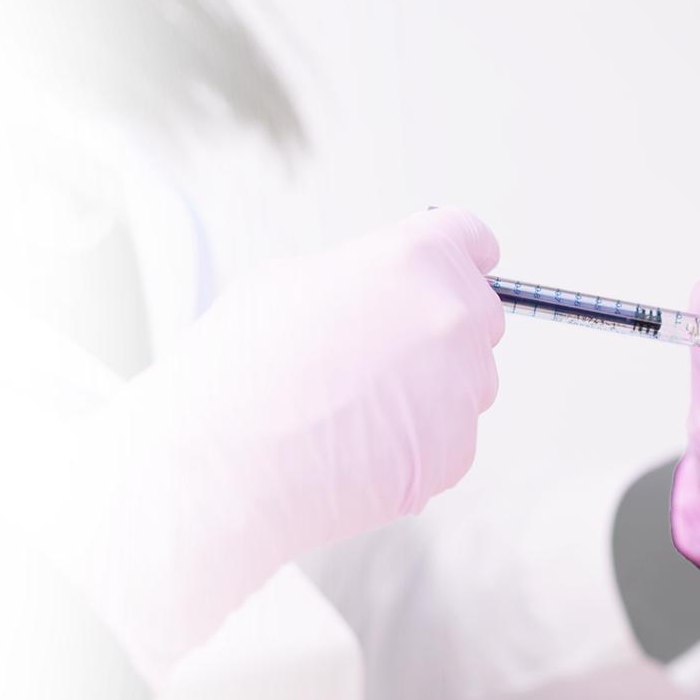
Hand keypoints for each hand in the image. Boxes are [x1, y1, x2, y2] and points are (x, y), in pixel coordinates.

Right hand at [54, 207, 504, 688]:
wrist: (220, 462)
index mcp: (412, 257)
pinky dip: (418, 447)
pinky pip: (452, 440)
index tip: (472, 264)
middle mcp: (451, 314)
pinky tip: (359, 451)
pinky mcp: (459, 447)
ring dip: (431, 393)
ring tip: (354, 412)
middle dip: (441, 332)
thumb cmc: (238, 366)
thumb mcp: (290, 282)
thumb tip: (384, 290)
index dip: (466, 253)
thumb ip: (362, 277)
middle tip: (380, 360)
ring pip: (468, 382)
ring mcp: (464, 384)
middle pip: (478, 315)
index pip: (470, 238)